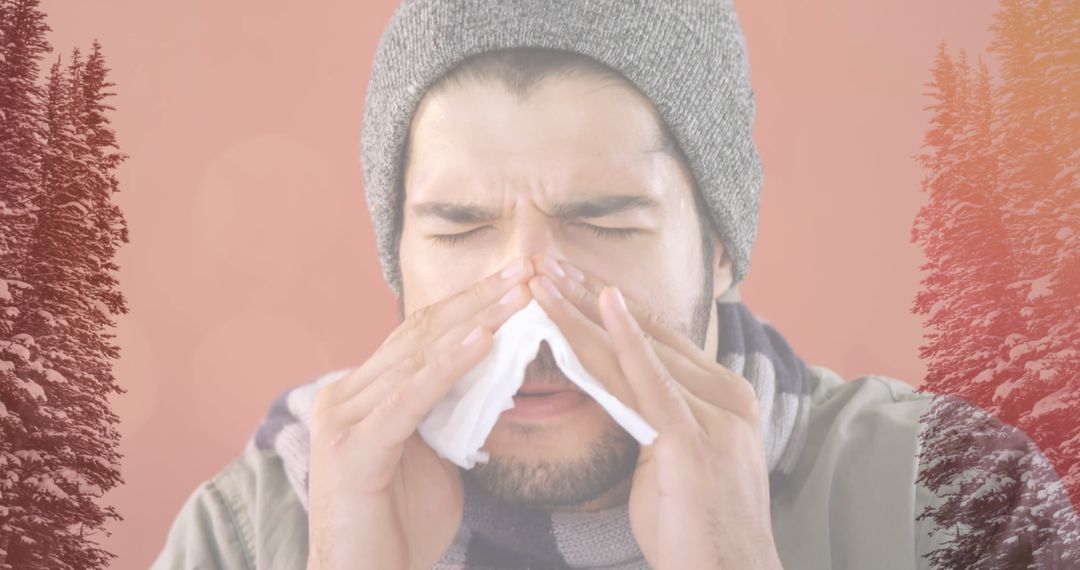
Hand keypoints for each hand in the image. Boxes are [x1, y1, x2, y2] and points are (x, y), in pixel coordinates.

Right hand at [306, 257, 534, 569]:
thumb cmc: (398, 527)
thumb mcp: (434, 455)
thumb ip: (450, 412)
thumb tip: (491, 373)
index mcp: (363, 391)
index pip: (423, 334)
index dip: (471, 303)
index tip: (519, 280)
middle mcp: (345, 393)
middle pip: (421, 332)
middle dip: (479, 298)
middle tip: (526, 269)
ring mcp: (343, 418)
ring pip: (418, 356)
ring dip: (475, 321)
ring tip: (518, 295)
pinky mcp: (352, 448)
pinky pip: (410, 398)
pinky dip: (450, 366)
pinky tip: (484, 340)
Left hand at [528, 252, 782, 569]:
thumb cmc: (697, 530)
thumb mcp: (673, 462)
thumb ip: (654, 420)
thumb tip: (620, 397)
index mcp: (721, 396)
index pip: (656, 337)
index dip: (608, 304)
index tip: (568, 277)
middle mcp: (723, 395)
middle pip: (645, 332)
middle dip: (589, 294)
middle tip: (546, 260)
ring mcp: (713, 415)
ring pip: (637, 350)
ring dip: (586, 310)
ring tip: (547, 278)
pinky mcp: (694, 441)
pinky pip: (653, 381)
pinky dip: (626, 340)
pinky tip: (604, 306)